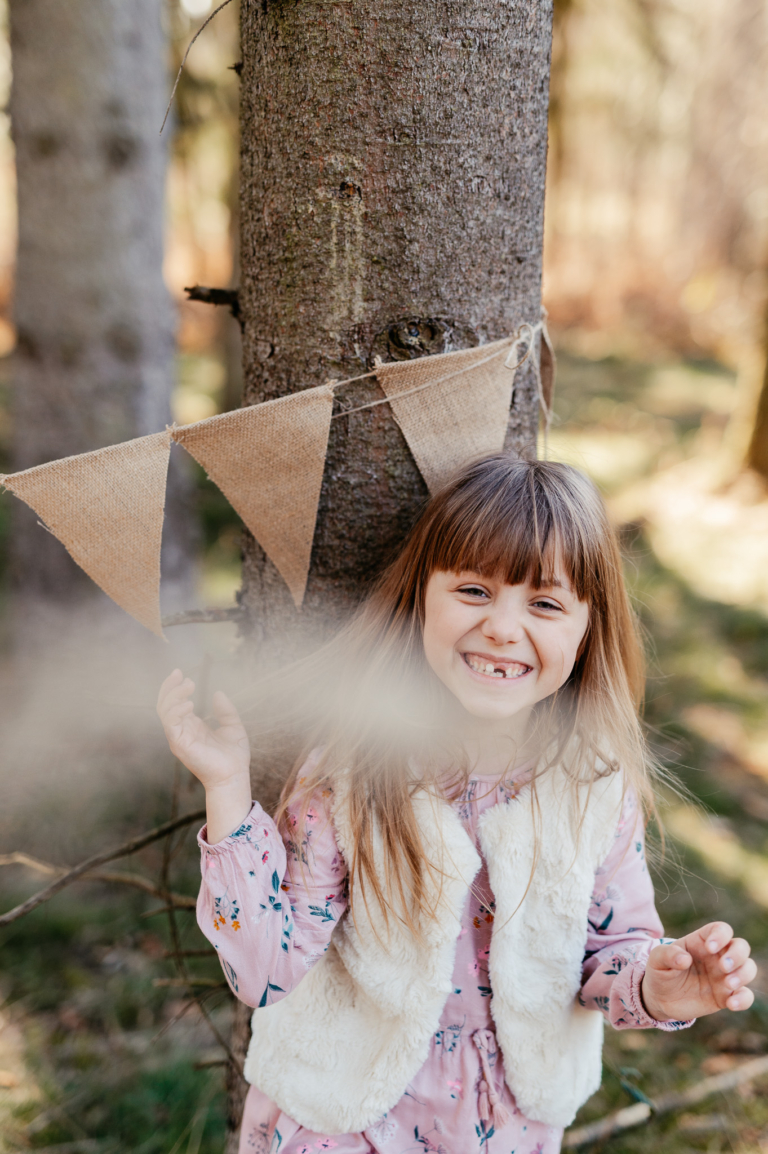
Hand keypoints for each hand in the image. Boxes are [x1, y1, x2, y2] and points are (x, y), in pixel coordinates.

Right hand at [156, 668, 250, 789]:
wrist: (234, 775)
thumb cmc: (234, 755)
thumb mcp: (233, 726)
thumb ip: (225, 710)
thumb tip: (217, 693)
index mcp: (191, 726)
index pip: (174, 703)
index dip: (175, 687)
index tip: (181, 673)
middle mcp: (182, 730)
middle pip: (164, 704)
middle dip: (169, 687)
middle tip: (179, 674)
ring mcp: (179, 738)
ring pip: (164, 711)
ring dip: (173, 695)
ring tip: (189, 686)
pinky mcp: (180, 745)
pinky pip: (171, 724)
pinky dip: (176, 711)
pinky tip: (190, 704)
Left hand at [641, 922, 756, 1021]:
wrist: (661, 999)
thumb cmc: (661, 972)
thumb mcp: (657, 960)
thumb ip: (667, 955)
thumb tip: (684, 959)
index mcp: (702, 941)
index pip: (721, 929)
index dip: (721, 935)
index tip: (710, 947)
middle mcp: (718, 956)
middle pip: (741, 946)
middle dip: (737, 955)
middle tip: (723, 967)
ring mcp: (724, 976)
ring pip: (748, 968)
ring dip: (743, 975)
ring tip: (728, 984)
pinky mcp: (726, 996)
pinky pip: (745, 995)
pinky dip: (743, 999)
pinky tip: (731, 1004)